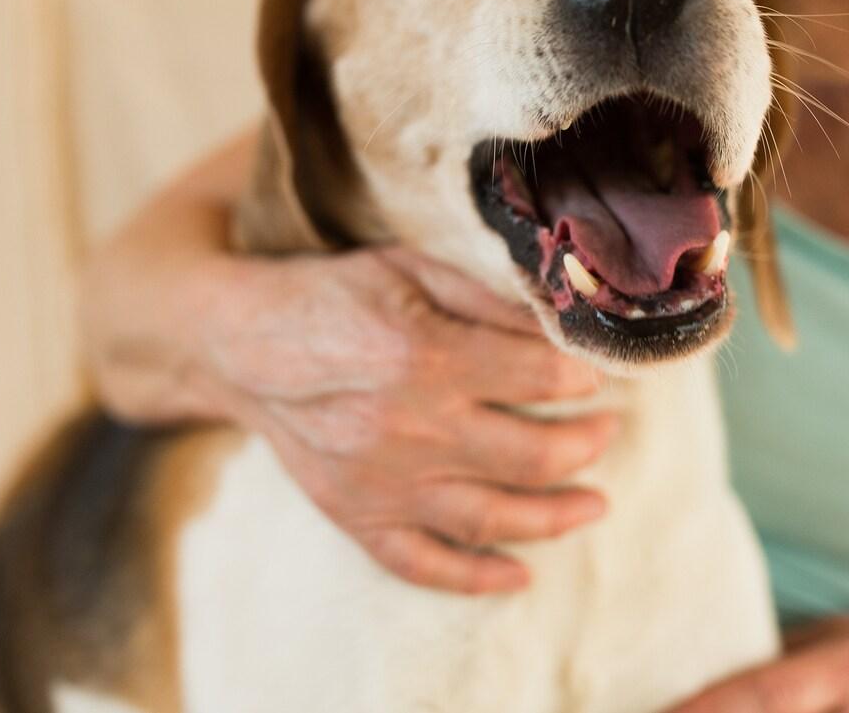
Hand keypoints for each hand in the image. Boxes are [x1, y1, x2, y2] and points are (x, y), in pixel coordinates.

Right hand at [218, 245, 616, 594]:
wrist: (240, 343)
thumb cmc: (333, 296)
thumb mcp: (411, 270)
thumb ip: (488, 301)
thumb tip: (562, 329)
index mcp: (427, 357)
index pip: (540, 378)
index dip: (581, 377)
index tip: (596, 375)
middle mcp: (410, 429)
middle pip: (533, 456)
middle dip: (587, 444)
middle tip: (608, 431)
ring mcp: (383, 483)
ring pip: (493, 518)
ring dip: (557, 517)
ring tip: (596, 504)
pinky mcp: (356, 516)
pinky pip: (423, 564)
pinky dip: (476, 578)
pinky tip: (520, 575)